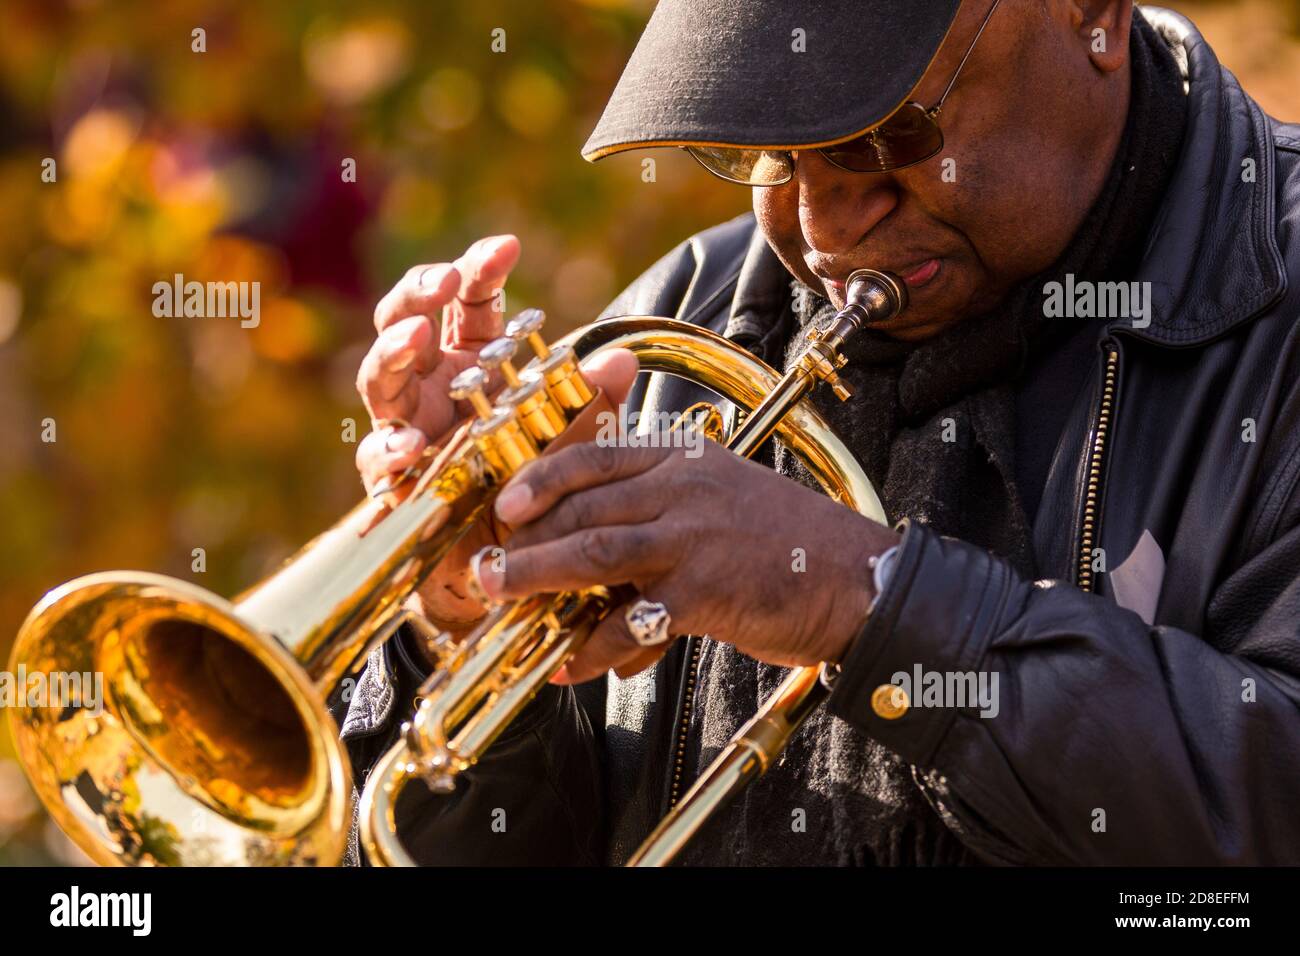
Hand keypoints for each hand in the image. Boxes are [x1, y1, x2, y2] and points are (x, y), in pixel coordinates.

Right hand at [354, 235, 637, 630]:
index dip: (480, 269)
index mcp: (473, 361)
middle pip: (407, 320)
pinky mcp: (392, 478)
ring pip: (380, 378)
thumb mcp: (574, 440)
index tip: (505, 247)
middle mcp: (432, 385)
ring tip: (415, 336)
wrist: (508, 564)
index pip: (469, 302)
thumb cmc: (536, 485)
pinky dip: (388, 449)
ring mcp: (406, 427)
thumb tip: (624, 357)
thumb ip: (594, 400)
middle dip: (420, 293)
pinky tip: (410, 446)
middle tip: (445, 283)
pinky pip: (377, 459)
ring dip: (392, 351)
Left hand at [477, 440, 901, 683]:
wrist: (854, 578)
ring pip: (592, 550)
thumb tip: (598, 556)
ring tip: (499, 597)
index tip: (505, 506)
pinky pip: (632, 620)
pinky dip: (596, 647)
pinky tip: (574, 666)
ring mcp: (693, 537)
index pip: (595, 456)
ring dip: (536, 577)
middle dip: (523, 538)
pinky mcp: (706, 590)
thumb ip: (661, 512)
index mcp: (683, 459)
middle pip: (581, 505)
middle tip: (484, 565)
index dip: (540, 479)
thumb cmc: (784, 543)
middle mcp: (682, 489)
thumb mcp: (722, 497)